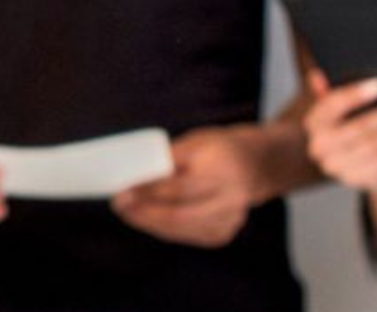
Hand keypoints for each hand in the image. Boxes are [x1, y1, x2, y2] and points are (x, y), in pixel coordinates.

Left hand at [111, 125, 260, 247]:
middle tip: (119, 206)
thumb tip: (133, 173)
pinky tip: (149, 221)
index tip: (122, 191)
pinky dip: (166, 230)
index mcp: (223, 168)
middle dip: (144, 213)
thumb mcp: (195, 142)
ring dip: (150, 223)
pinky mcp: (225, 232)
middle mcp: (231, 197)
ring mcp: (231, 219)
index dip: (148, 192)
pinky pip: (189, 235)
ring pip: (183, 228)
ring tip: (128, 213)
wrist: (257, 164)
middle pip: (180, 214)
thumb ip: (168, 158)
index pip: (179, 187)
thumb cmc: (218, 149)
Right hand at [302, 69, 376, 192]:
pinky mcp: (361, 179)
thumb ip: (330, 94)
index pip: (330, 106)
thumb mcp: (341, 112)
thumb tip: (318, 75)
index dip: (354, 95)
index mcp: (313, 124)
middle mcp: (320, 147)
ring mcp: (339, 167)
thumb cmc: (354, 130)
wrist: (363, 168)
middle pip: (358, 128)